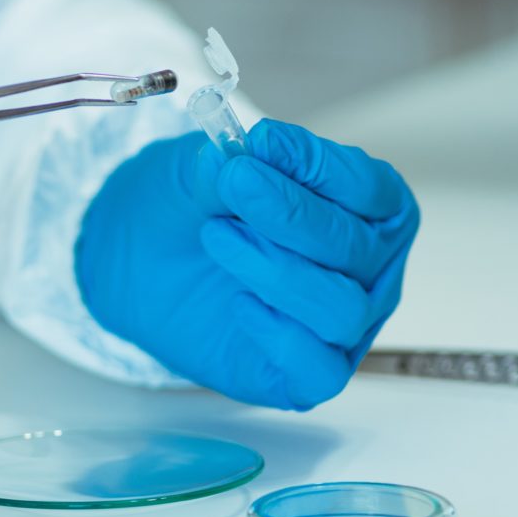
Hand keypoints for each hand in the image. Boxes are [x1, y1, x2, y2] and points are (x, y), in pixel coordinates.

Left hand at [74, 119, 418, 409]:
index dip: (321, 166)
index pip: (373, 190)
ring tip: (217, 236)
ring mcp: (343, 325)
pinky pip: (320, 370)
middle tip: (235, 184)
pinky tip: (237, 302)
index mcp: (368, 209)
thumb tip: (247, 154)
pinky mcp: (305, 374)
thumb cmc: (194, 205)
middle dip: (290, 213)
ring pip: (342, 308)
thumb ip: (230, 162)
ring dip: (276, 269)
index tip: (264, 142)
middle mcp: (369, 269)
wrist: (144, 257)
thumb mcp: (202, 169)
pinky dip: (279, 335)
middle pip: (357, 248)